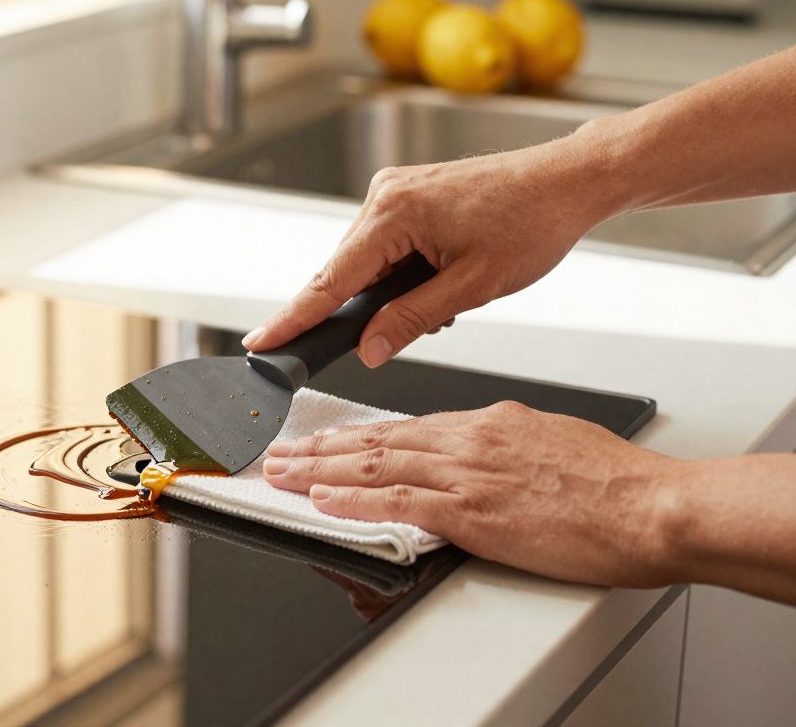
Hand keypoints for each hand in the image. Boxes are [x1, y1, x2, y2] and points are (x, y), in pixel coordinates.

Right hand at [242, 142, 615, 366]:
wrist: (568, 181)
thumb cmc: (532, 222)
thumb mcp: (471, 287)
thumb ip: (410, 320)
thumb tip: (368, 348)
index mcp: (394, 214)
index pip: (329, 281)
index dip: (294, 319)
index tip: (262, 342)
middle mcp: (384, 194)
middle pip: (345, 272)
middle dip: (363, 310)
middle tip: (395, 335)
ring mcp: (394, 191)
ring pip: (367, 262)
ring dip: (391, 291)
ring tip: (448, 297)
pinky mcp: (408, 194)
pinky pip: (386, 246)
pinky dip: (402, 272)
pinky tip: (442, 279)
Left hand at [263, 402, 678, 586]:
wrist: (650, 506)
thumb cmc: (615, 483)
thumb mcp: (551, 444)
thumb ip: (506, 449)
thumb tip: (482, 462)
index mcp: (488, 423)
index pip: (408, 427)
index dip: (360, 436)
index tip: (329, 440)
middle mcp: (470, 439)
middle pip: (379, 439)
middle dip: (323, 447)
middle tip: (282, 451)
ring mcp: (467, 473)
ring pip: (376, 464)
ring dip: (320, 470)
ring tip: (283, 472)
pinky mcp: (471, 510)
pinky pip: (397, 501)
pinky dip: (353, 500)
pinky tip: (322, 500)